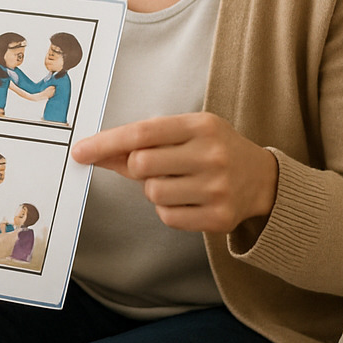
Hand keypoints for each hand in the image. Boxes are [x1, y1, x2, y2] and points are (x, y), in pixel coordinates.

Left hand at [71, 112, 277, 233]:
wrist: (262, 180)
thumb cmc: (213, 150)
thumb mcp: (186, 133)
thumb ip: (144, 141)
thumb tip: (97, 152)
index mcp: (201, 125)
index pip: (142, 132)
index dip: (106, 142)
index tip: (80, 152)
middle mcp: (212, 155)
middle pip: (141, 164)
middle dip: (137, 168)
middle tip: (155, 166)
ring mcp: (218, 188)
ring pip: (152, 193)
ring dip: (154, 190)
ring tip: (177, 182)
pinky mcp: (219, 217)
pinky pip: (168, 216)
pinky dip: (168, 209)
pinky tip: (187, 199)